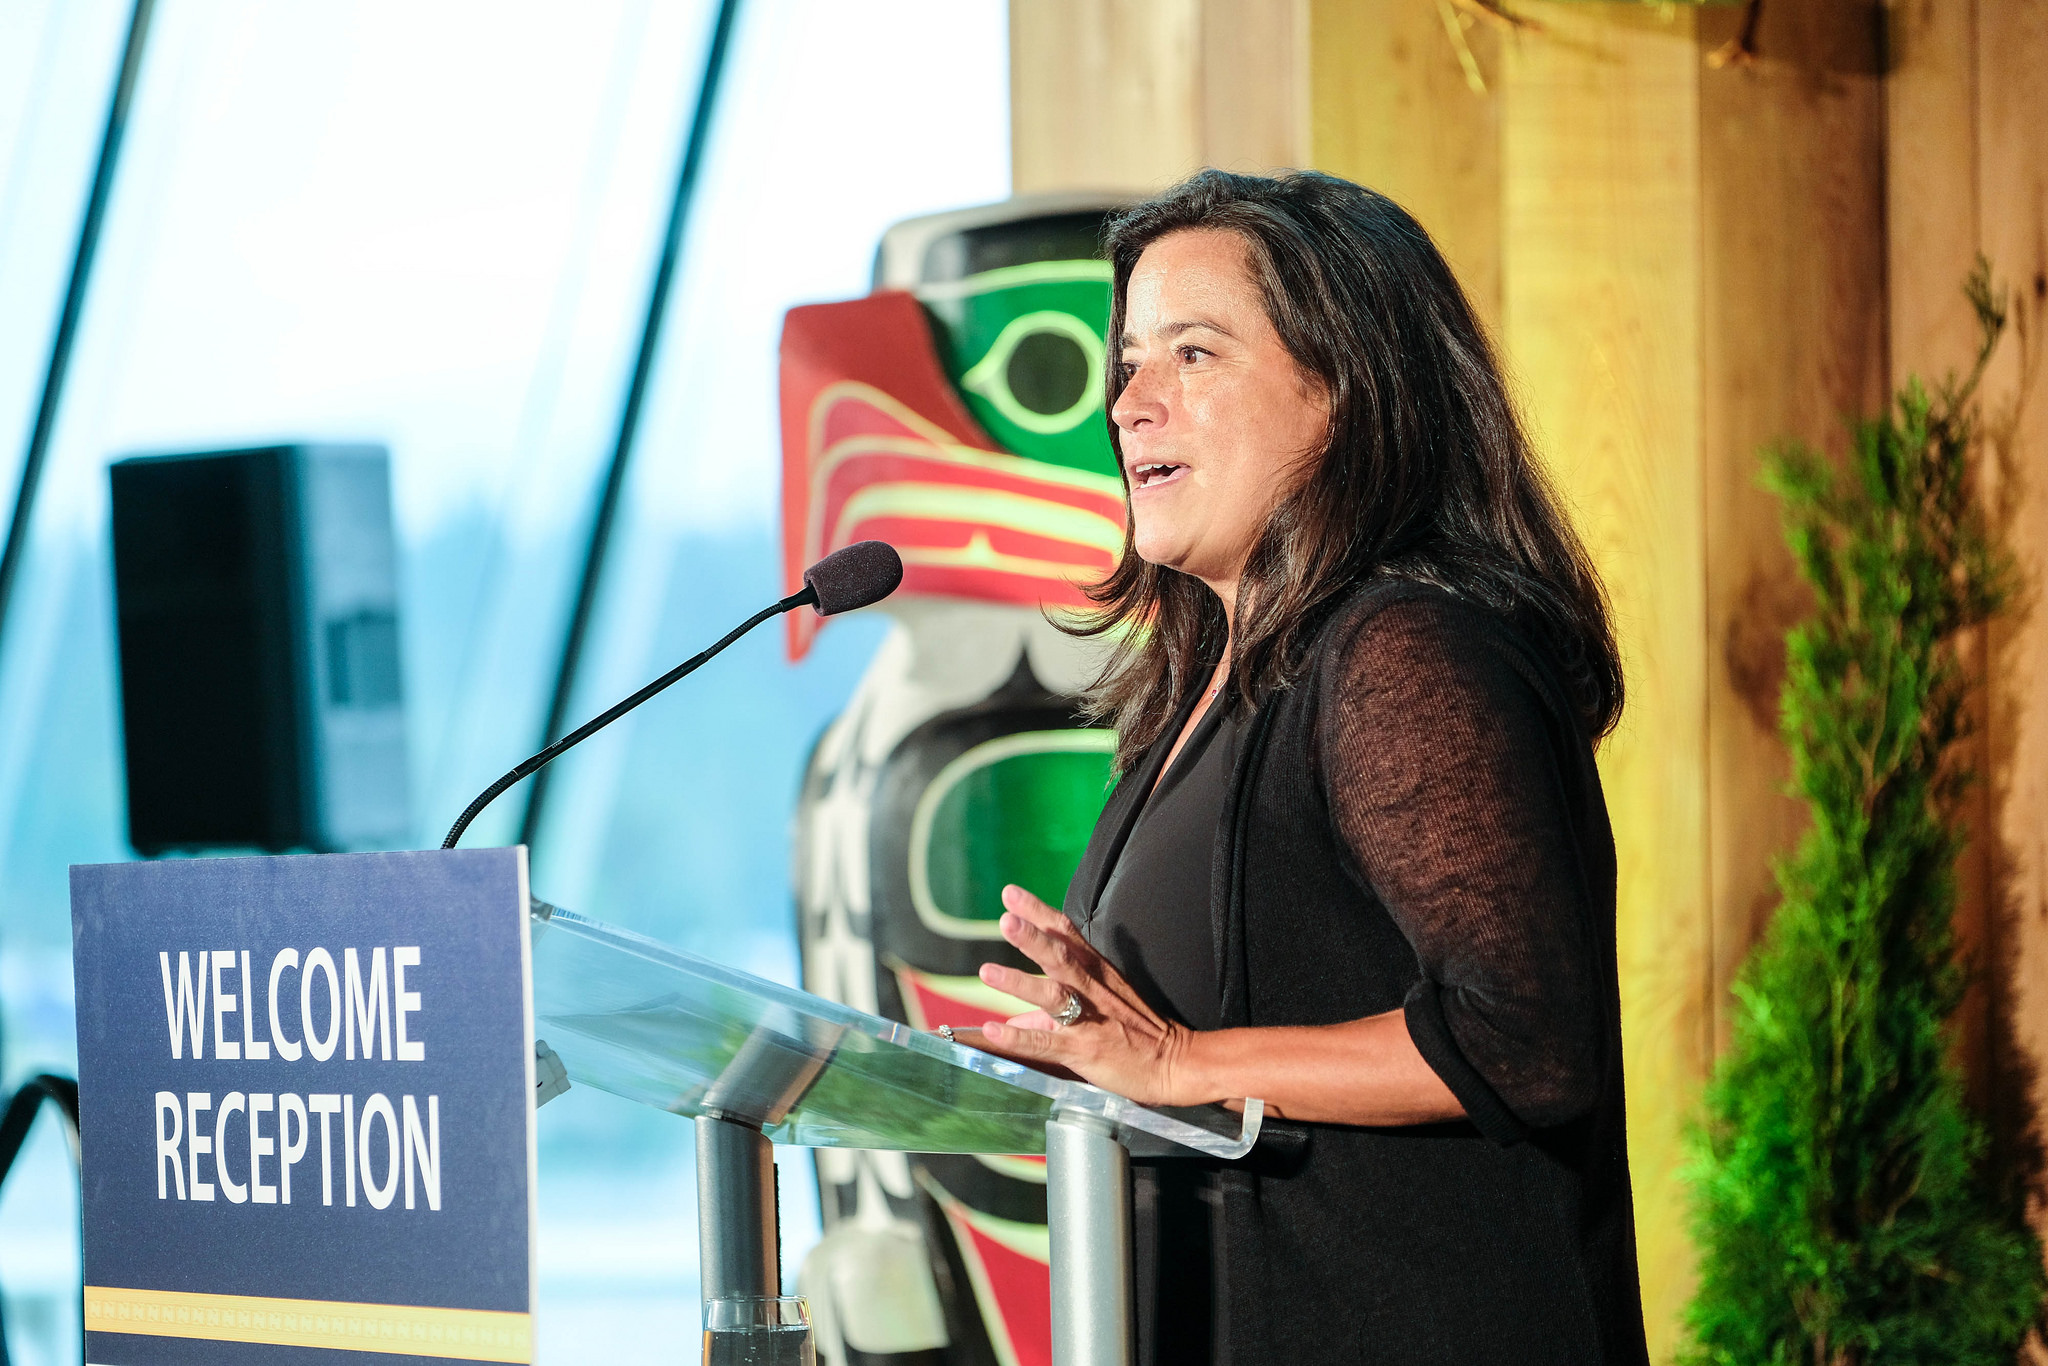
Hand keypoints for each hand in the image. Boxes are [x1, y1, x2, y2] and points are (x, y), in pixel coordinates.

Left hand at [973, 885, 1204, 1107]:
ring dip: (1019, 983)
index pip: (1065, 934)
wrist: (1176, 1063)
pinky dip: (1019, 1037)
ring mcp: (1088, 1019)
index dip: (1038, 913)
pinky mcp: (1083, 1050)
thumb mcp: (1098, 1006)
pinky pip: (1046, 1043)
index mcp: (1096, 970)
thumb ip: (1049, 1012)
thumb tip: (1013, 1022)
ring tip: (986, 971)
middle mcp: (1092, 989)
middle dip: (1032, 937)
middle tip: (1005, 919)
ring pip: (1052, 996)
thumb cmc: (1137, 1031)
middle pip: (1060, 957)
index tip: (1010, 894)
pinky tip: (993, 1030)